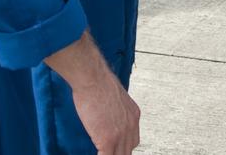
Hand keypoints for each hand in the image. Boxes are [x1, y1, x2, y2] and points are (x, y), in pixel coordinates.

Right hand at [48, 34, 140, 154]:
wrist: (93, 77)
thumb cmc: (97, 81)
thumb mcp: (114, 97)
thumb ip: (115, 111)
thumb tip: (106, 117)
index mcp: (133, 115)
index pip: (133, 140)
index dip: (123, 147)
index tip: (116, 149)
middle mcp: (131, 126)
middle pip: (128, 151)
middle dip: (118, 154)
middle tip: (108, 152)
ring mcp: (121, 134)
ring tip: (102, 153)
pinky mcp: (108, 139)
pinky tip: (95, 154)